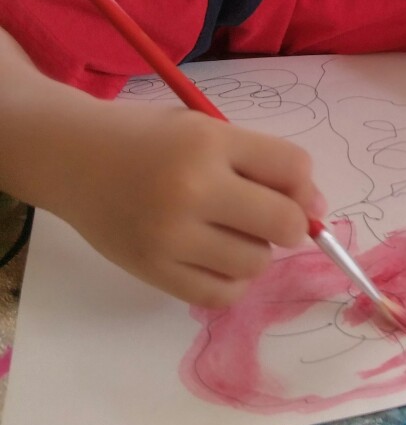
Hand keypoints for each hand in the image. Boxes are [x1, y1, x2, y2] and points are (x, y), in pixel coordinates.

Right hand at [40, 99, 325, 308]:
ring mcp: (170, 235)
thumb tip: (314, 211)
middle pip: (283, 223)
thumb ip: (258, 162)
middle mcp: (192, 188)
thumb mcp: (204, 129)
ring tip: (230, 233)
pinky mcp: (152, 271)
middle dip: (290, 223)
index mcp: (209, 142)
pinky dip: (231, 282)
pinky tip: (217, 260)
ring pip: (256, 263)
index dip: (305, 186)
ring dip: (256, 252)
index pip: (293, 169)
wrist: (72, 158)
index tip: (297, 193)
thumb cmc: (147, 139)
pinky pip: (220, 295)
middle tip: (268, 218)